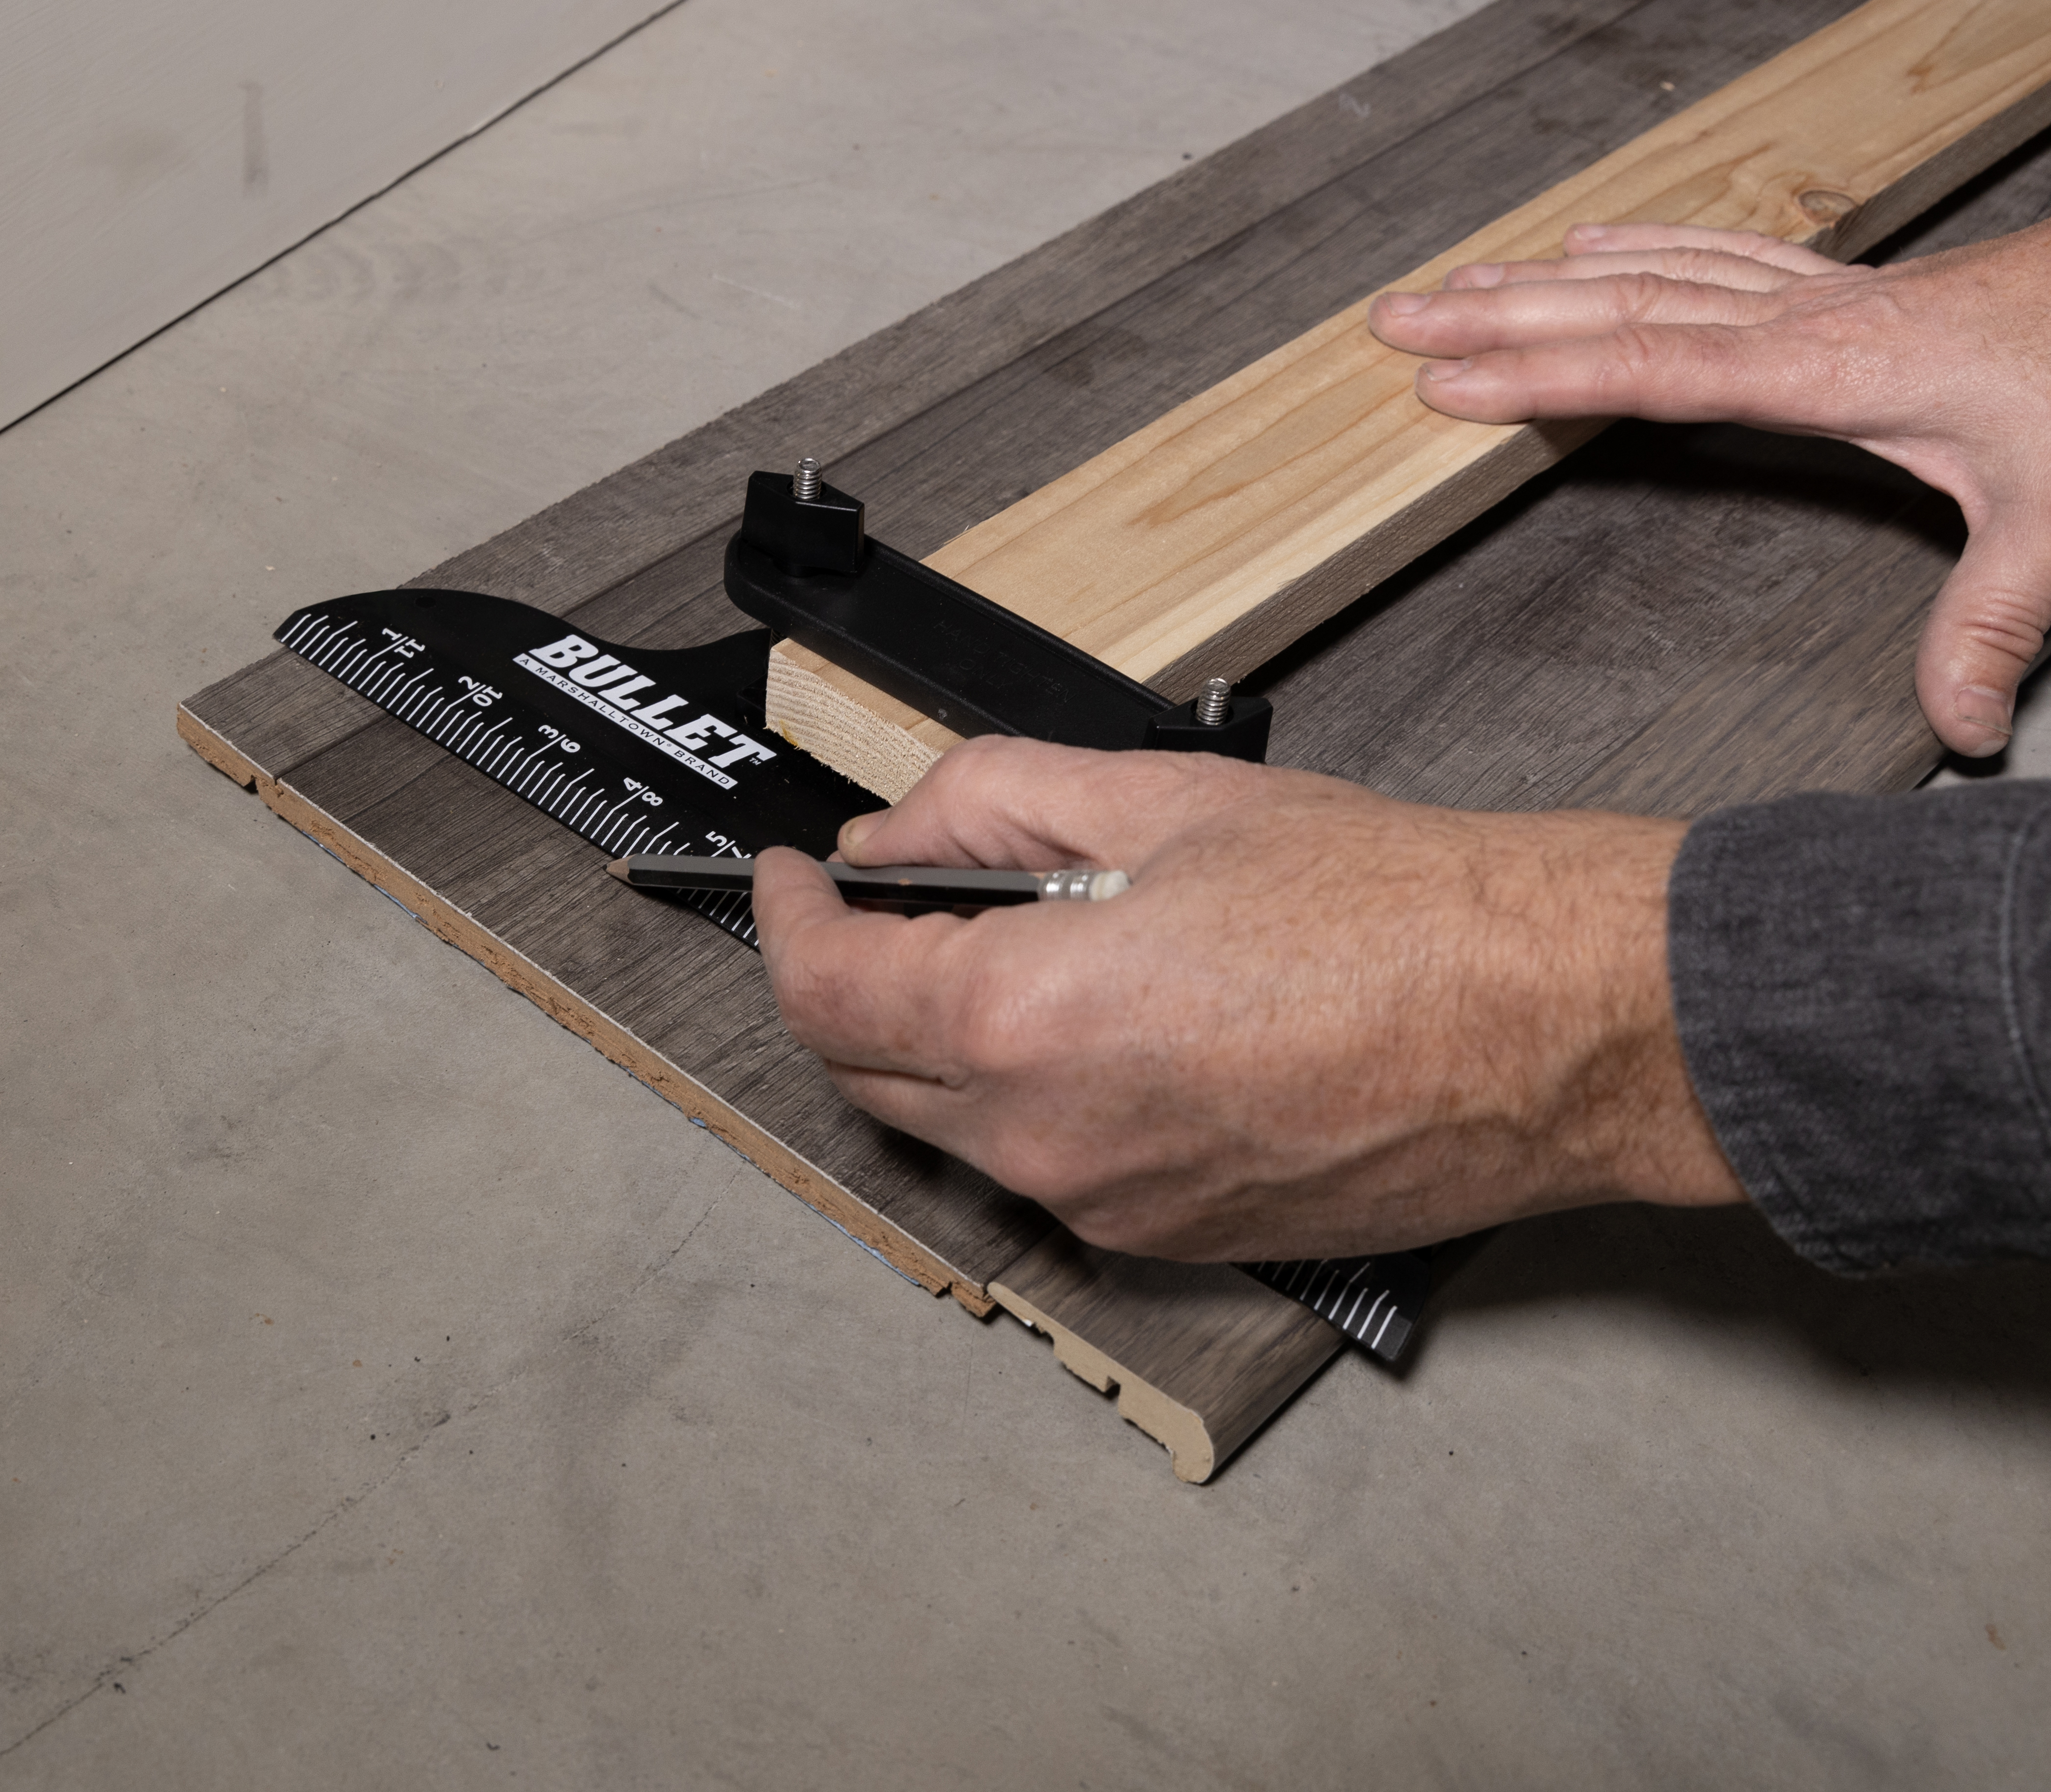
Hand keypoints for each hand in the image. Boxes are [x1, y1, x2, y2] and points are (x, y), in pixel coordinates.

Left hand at [754, 736, 1742, 1260]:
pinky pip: (1050, 1168)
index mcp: (1023, 1018)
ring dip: (949, 1041)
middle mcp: (1046, 1138)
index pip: (821, 990)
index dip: (782, 921)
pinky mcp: (1170, 1240)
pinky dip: (1037, 1096)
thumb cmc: (1394, 908)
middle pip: (867, 1071)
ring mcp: (1108, 1207)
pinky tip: (1117, 1023)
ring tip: (1041, 947)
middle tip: (892, 904)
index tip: (789, 878)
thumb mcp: (1163, 799)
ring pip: (956, 1124)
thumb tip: (892, 832)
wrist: (1553, 1024)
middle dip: (851, 984)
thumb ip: (991, 803)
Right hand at [1367, 219, 2050, 755]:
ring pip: (1654, 271)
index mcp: (1829, 371)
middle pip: (1621, 309)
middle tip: (1402, 322)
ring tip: (1457, 285)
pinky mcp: (1846, 287)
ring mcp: (1823, 294)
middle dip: (1498, 317)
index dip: (1542, 380)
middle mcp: (1808, 319)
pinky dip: (1638, 245)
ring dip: (1544, 279)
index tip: (1451, 387)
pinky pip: (1714, 254)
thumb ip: (1991, 623)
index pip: (1651, 370)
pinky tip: (1591, 244)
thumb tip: (1957, 726)